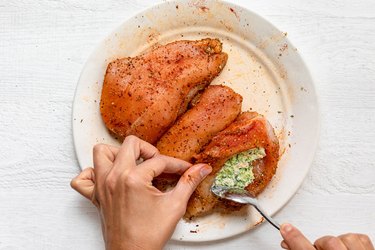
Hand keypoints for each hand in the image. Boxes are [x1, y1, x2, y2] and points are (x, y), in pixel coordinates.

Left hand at [71, 136, 211, 249]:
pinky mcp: (95, 196)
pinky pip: (82, 179)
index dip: (176, 164)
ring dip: (118, 153)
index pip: (159, 161)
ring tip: (132, 163)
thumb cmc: (149, 235)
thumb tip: (201, 169)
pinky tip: (108, 177)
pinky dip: (92, 173)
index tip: (184, 169)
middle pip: (131, 145)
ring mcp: (102, 186)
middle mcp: (114, 177)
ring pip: (101, 153)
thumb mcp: (174, 206)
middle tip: (158, 164)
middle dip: (148, 150)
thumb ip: (189, 183)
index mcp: (134, 178)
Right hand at [280, 223, 373, 249]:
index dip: (293, 238)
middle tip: (315, 249)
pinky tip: (348, 248)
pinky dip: (354, 241)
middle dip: (319, 245)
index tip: (285, 228)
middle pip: (327, 242)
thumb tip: (289, 243)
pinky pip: (362, 240)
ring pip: (346, 239)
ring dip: (338, 243)